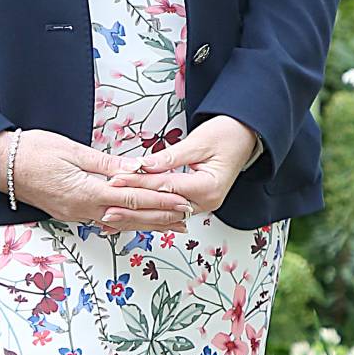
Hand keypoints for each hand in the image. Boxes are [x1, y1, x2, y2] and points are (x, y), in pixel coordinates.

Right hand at [0, 129, 198, 230]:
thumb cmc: (32, 150)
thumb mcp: (72, 150)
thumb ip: (106, 163)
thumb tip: (136, 168)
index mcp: (86, 192)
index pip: (132, 198)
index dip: (160, 201)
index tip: (182, 202)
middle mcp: (82, 209)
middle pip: (129, 216)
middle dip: (160, 217)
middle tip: (187, 218)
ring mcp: (74, 213)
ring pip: (118, 221)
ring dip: (145, 222)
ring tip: (170, 223)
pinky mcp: (68, 212)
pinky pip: (102, 219)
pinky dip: (124, 220)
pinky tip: (135, 221)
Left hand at [100, 116, 259, 235]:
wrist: (246, 136)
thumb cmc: (227, 135)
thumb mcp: (198, 141)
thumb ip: (170, 156)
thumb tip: (144, 165)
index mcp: (209, 187)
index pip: (165, 187)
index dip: (138, 184)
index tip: (116, 180)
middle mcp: (207, 202)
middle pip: (163, 209)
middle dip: (133, 209)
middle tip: (107, 209)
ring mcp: (203, 205)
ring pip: (164, 215)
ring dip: (138, 217)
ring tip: (113, 219)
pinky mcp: (196, 202)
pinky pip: (170, 211)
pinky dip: (149, 214)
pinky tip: (132, 218)